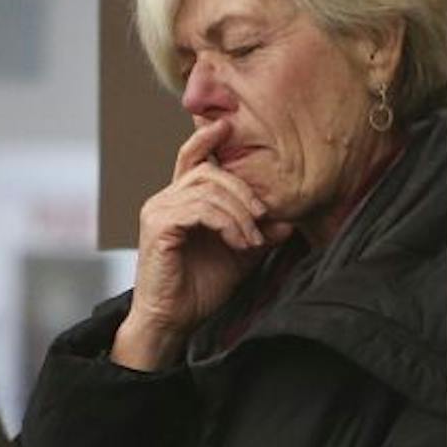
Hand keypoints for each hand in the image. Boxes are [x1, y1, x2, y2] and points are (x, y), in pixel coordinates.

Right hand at [113, 121, 290, 369]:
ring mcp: (158, 210)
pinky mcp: (158, 226)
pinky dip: (226, 223)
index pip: (191, 157)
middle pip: (209, 171)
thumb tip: (288, 221)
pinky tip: (238, 242)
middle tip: (263, 218)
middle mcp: (166, 199)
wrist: (174, 320)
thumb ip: (259, 234)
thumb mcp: (240, 254)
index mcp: (181, 200)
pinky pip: (199, 209)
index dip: (206, 138)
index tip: (227, 126)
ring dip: (238, 213)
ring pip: (207, 189)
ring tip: (252, 240)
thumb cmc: (201, 288)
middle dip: (242, 191)